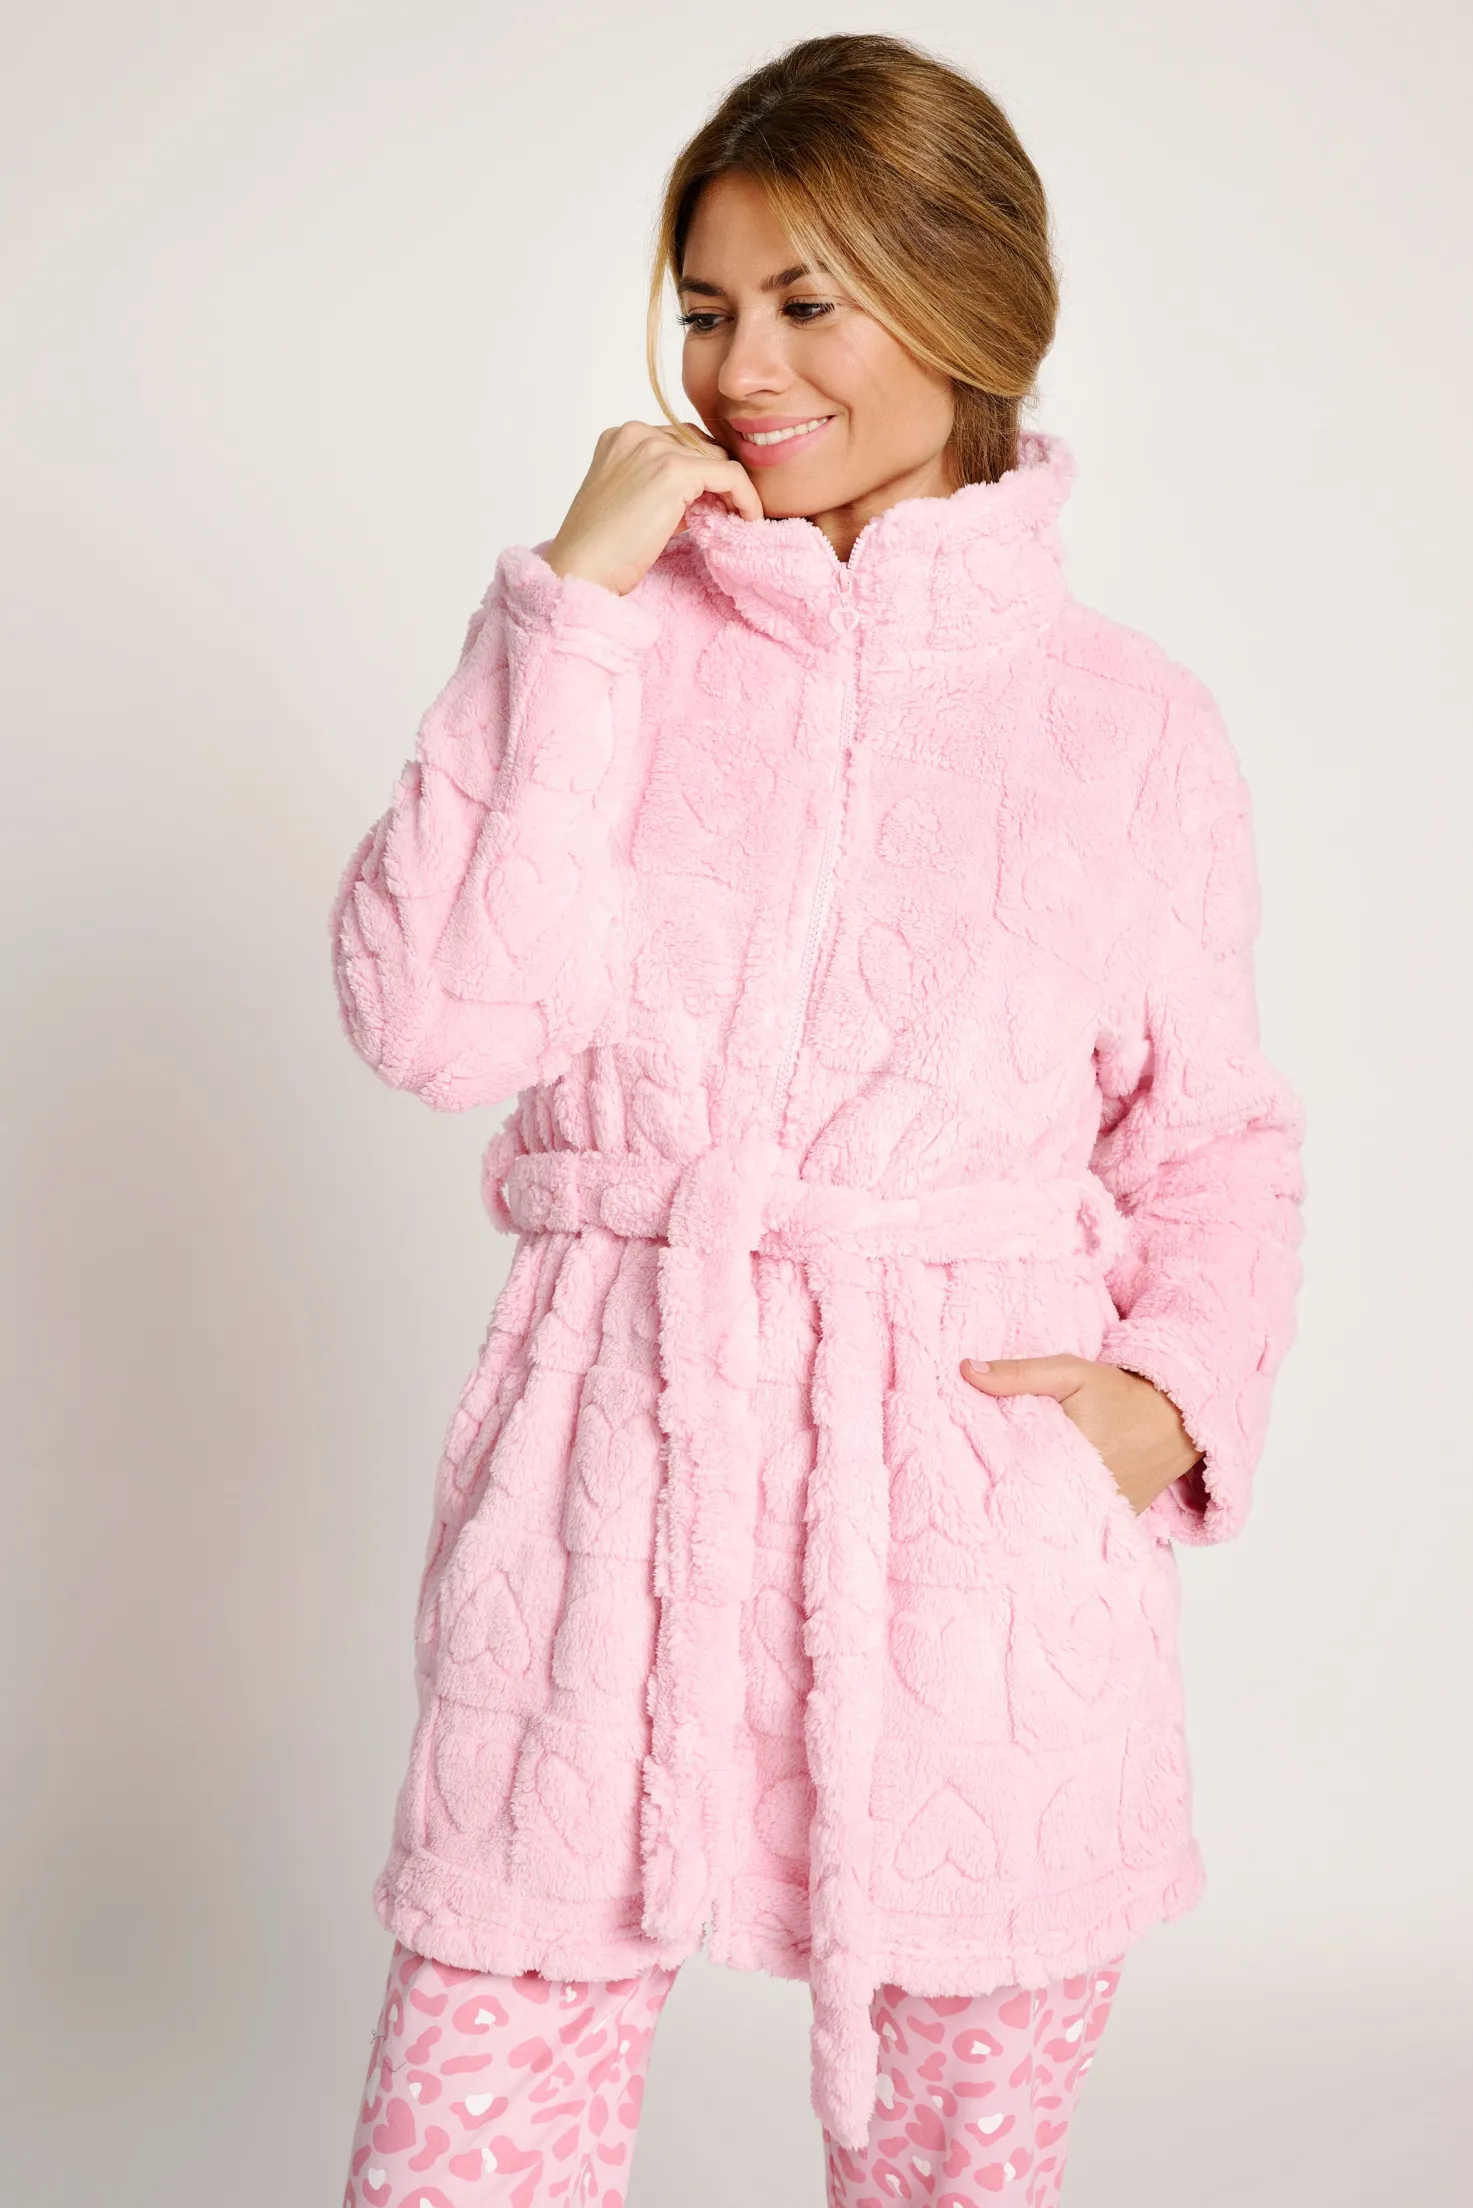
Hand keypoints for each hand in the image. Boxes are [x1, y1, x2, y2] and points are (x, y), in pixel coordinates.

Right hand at [543, 420, 763, 596]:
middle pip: (699, 444)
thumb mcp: (632, 502)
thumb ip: (664, 487)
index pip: (678, 440)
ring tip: (736, 517)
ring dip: (730, 487)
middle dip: (714, 477)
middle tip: (727, 510)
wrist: (581, 569)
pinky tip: (749, 518)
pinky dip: (745, 496)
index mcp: (621, 436)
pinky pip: (729, 475)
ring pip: (716, 457)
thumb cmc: (601, 549)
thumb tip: (706, 493)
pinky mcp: (674, 472)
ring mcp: (654, 449)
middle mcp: (636, 433)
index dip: (699, 470)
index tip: (712, 500)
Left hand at [958, 1353, 1203, 1515]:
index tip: (963, 1477)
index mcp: (1070, 1454)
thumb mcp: (1069, 1373)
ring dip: (1035, 1512)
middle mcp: (1088, 1491)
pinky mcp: (1119, 1519)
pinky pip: (1083, 1525)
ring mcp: (1106, 1511)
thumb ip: (1018, 1374)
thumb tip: (966, 1371)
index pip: (1014, 1473)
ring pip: (1056, 1519)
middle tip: (975, 1501)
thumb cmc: (1120, 1392)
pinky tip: (1044, 1515)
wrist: (1177, 1416)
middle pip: (1033, 1501)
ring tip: (1003, 1513)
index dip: (988, 1475)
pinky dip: (1065, 1519)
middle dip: (1008, 1498)